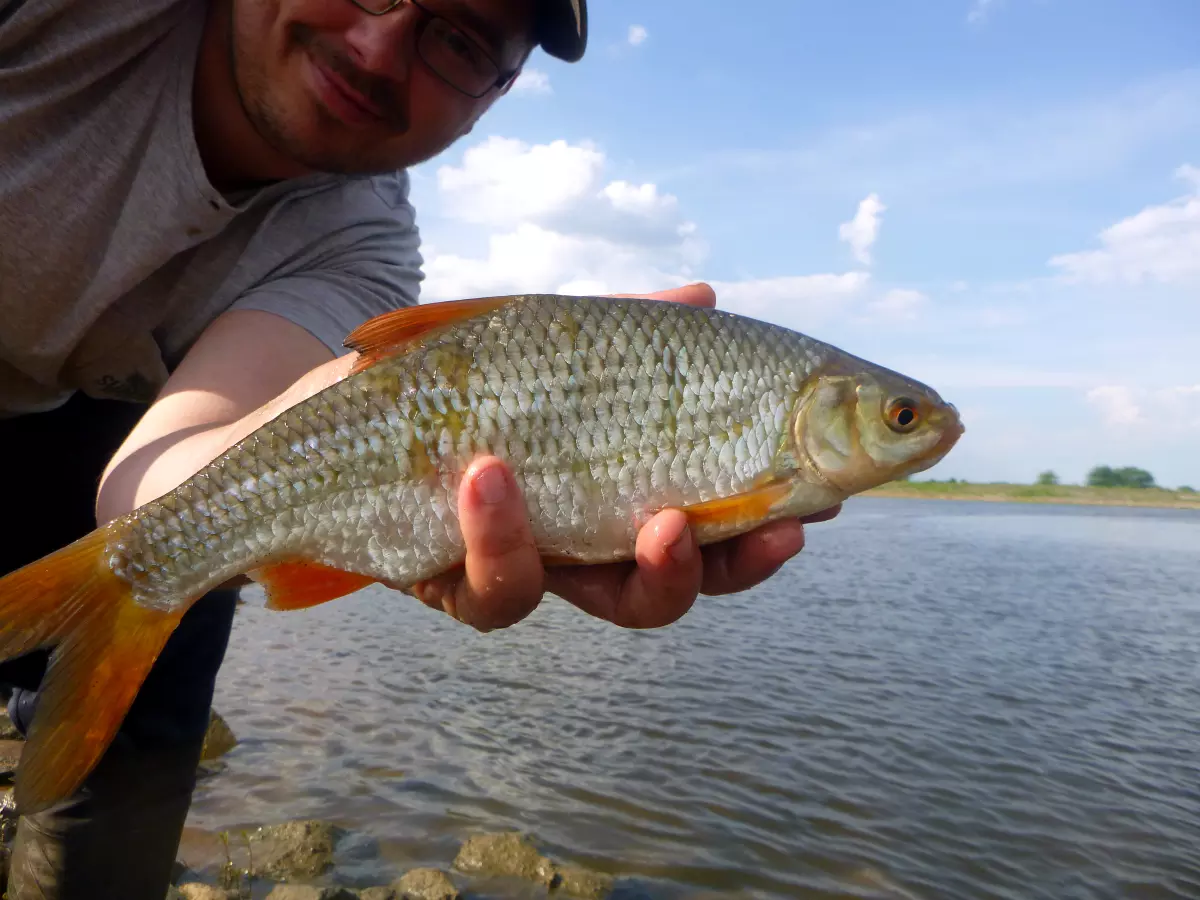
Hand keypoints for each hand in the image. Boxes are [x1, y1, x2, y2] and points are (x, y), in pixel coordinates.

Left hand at [407, 283, 841, 631]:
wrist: (342, 412)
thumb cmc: (459, 377)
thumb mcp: (551, 341)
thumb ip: (625, 328)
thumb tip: (705, 296)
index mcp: (622, 490)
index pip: (715, 519)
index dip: (769, 521)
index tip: (825, 498)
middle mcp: (587, 543)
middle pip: (684, 581)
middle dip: (736, 564)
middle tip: (780, 532)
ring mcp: (531, 568)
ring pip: (610, 603)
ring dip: (652, 568)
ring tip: (660, 519)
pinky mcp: (457, 583)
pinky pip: (493, 587)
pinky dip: (499, 533)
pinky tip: (491, 475)